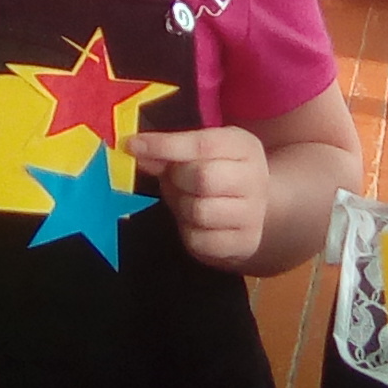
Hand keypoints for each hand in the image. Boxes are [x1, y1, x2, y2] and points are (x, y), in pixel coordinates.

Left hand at [125, 125, 268, 269]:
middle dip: (177, 180)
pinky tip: (195, 223)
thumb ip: (168, 152)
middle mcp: (254, 178)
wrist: (251, 210)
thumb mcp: (198, 154)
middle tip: (174, 180)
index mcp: (244, 147)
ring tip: (186, 201)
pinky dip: (188, 232)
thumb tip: (136, 150)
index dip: (164, 145)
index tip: (132, 145)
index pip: (203, 144)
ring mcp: (253, 214)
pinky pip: (200, 241)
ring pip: (200, 212)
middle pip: (203, 178)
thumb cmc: (217, 174)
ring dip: (181, 207)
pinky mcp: (245, 244)